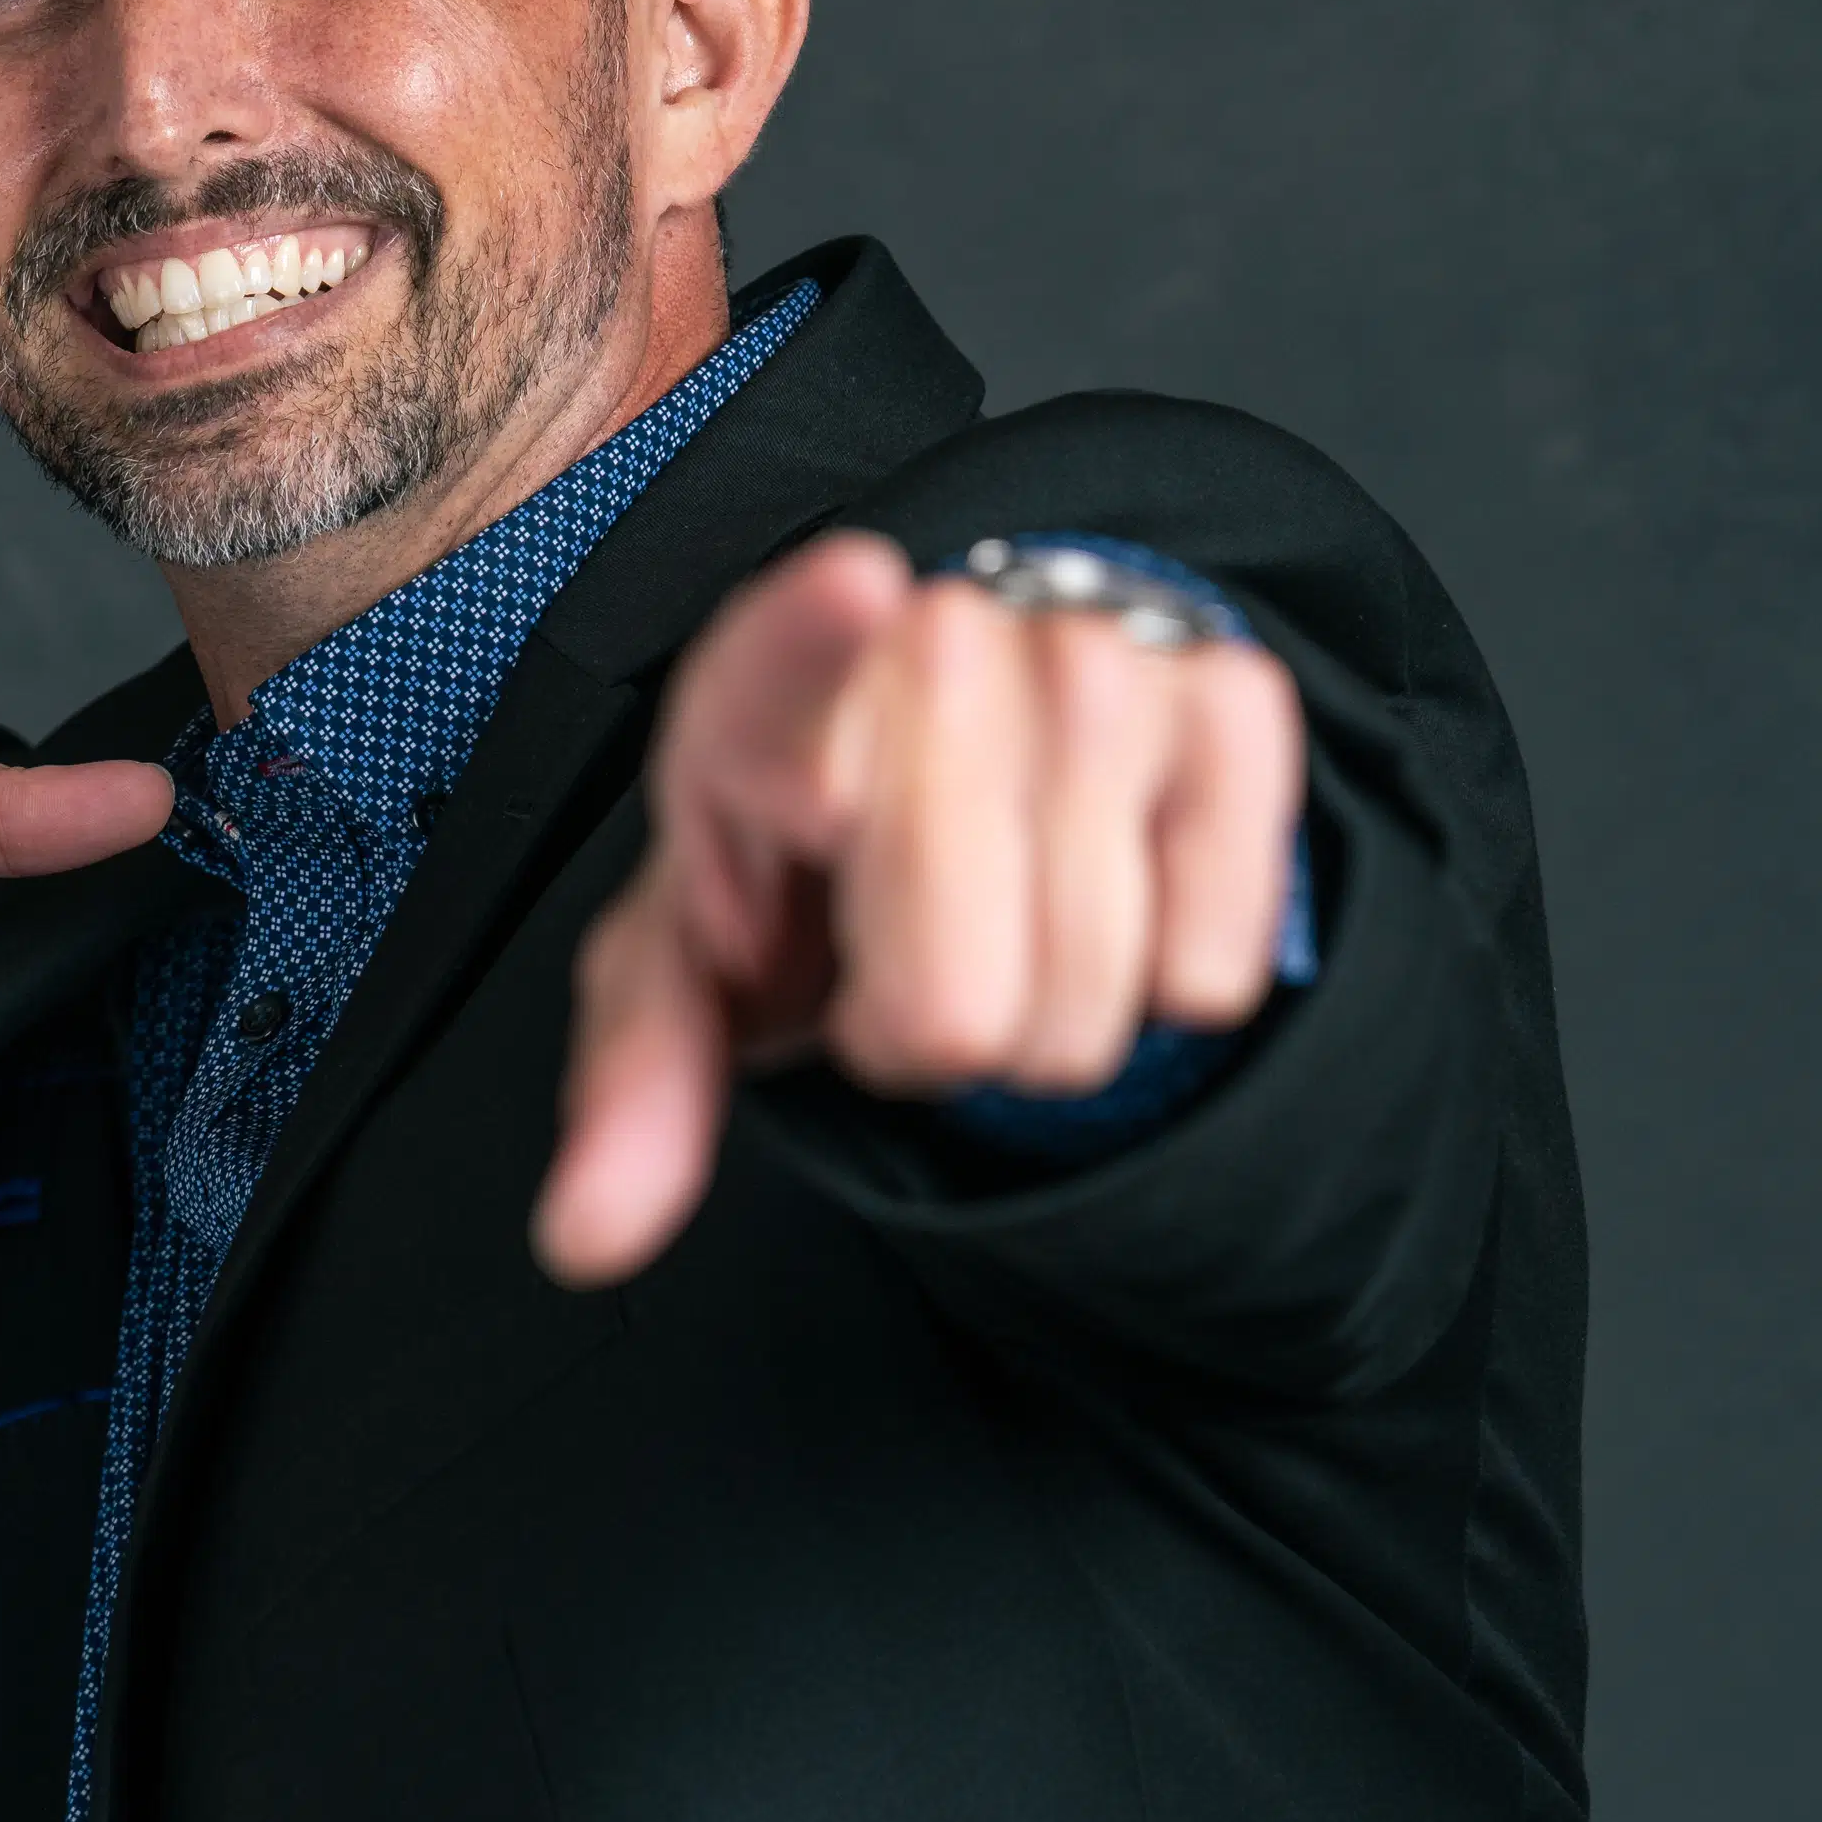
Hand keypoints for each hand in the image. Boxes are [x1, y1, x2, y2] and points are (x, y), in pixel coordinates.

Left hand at [535, 530, 1308, 1287]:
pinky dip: (1167, 983)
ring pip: (1093, 976)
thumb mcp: (696, 962)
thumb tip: (589, 1232)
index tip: (860, 590)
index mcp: (764, 694)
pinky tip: (1111, 899)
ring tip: (1000, 941)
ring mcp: (1102, 653)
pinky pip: (1213, 960)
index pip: (788, 659)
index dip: (820, 633)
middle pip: (952, 985)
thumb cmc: (806, 867)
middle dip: (928, 1035)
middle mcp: (940, 638)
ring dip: (1045, 1021)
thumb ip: (641, 1080)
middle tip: (900, 974)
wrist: (964, 754)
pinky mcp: (1232, 698)